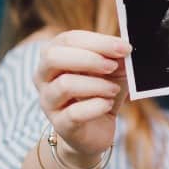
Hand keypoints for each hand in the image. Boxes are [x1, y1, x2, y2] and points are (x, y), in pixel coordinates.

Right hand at [33, 30, 130, 164]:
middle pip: (53, 57)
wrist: (97, 129)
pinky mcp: (60, 124)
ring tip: (113, 90)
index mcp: (53, 55)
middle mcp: (43, 76)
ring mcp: (48, 101)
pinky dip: (96, 106)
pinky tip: (107, 104)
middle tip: (112, 66)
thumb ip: (116, 56)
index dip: (98, 41)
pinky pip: (74, 113)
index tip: (123, 47)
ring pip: (64, 85)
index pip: (68, 39)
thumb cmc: (101, 91)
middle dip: (89, 59)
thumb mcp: (113, 70)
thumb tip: (125, 46)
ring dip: (96, 85)